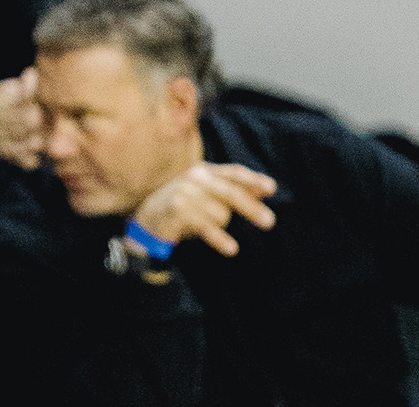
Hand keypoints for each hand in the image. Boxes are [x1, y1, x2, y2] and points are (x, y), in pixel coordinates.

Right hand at [131, 162, 278, 257]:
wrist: (147, 219)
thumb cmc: (183, 206)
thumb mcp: (207, 194)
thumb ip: (233, 190)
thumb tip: (266, 188)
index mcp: (204, 170)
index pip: (233, 172)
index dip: (252, 180)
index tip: (271, 189)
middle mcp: (195, 178)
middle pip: (230, 192)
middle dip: (250, 208)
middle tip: (270, 222)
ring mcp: (185, 192)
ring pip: (220, 213)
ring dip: (220, 227)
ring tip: (205, 229)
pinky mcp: (177, 209)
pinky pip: (206, 226)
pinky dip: (219, 238)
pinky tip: (231, 248)